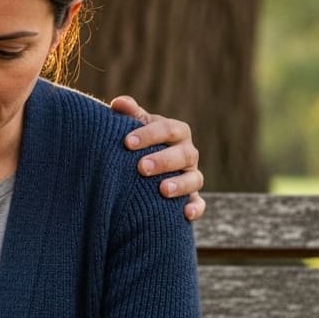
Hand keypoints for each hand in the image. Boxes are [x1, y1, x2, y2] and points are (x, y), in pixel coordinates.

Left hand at [110, 95, 204, 220]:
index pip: (167, 129)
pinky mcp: (192, 197)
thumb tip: (119, 103)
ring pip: (195, 178)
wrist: (142, 169)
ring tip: (162, 190)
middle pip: (184, 154)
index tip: (127, 143)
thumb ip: (128, 114)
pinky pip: (199, 203)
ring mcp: (191, 175)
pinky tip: (186, 214)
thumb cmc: (137, 143)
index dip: (149, 134)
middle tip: (141, 168)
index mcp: (175, 132)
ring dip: (181, 184)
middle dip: (163, 160)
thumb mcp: (133, 127)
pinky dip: (195, 208)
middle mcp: (187, 152)